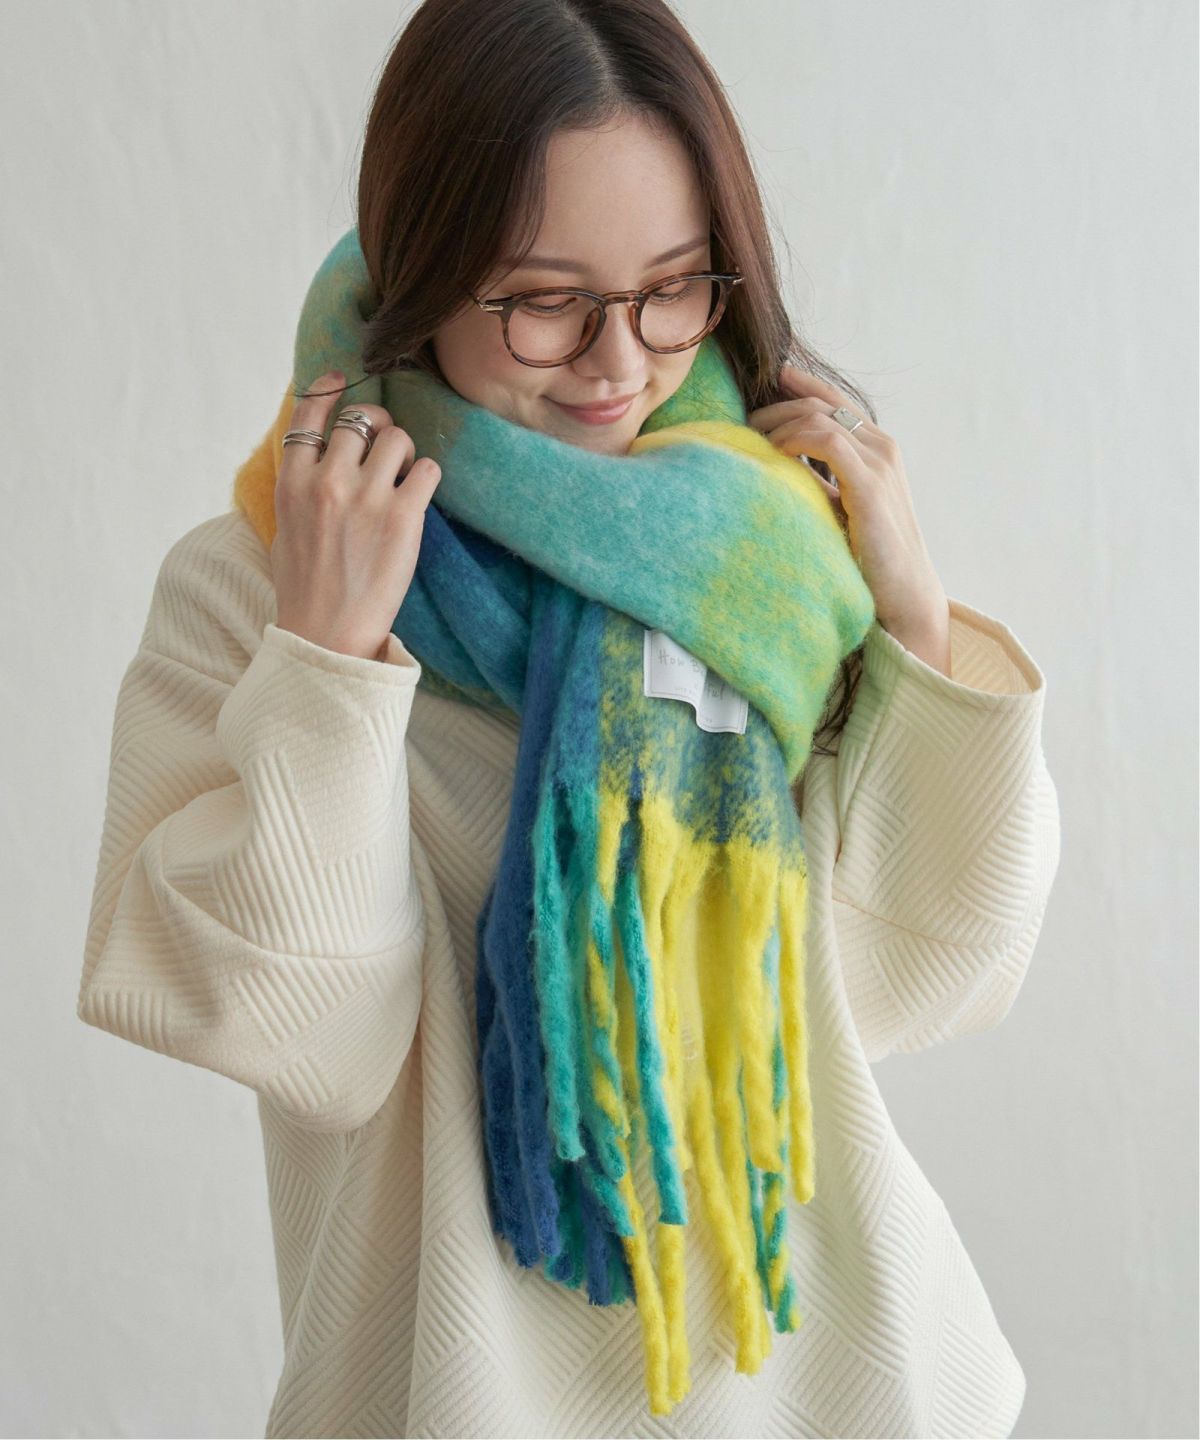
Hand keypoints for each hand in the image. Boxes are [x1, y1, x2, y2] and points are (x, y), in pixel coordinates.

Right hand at [271, 370, 442, 660]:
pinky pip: (427, 469)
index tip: (341, 379)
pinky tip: (418, 495)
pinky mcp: (402, 516)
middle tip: (383, 448)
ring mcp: (366, 497)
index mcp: (292, 482)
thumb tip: (318, 455)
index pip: (309, 414)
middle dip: (377, 428)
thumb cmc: (305, 587)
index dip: (327, 390)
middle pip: (362, 421)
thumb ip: (300, 486)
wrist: (326, 636)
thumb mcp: (284, 527)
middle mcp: (327, 481)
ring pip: (398, 438)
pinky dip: (426, 476)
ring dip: (404, 452)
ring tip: (400, 478)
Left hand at [747, 364, 949, 648]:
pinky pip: (826, 440)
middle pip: (821, 405)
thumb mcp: (841, 509)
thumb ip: (819, 483)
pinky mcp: (870, 483)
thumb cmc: (869, 558)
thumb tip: (776, 469)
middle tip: (746, 422)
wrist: (905, 593)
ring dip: (779, 424)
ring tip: (753, 442)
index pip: (837, 403)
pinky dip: (794, 441)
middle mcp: (882, 447)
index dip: (805, 385)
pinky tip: (774, 457)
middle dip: (778, 407)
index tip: (774, 377)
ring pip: (819, 417)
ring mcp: (879, 462)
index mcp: (878, 450)